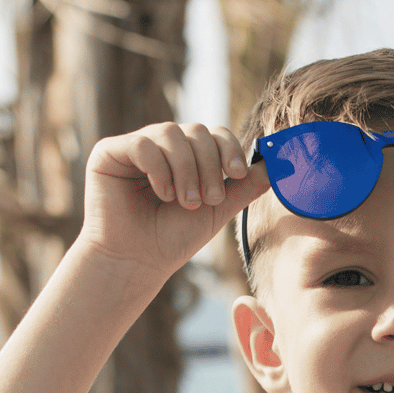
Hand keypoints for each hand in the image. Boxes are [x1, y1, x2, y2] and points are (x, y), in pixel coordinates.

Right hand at [79, 122, 270, 276]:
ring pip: (171, 134)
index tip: (236, 173)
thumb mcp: (218, 210)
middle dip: (207, 166)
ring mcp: (136, 146)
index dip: (228, 148)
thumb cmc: (174, 239)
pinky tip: (163, 194)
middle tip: (208, 200)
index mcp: (187, 155)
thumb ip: (246, 186)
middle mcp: (162, 145)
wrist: (137, 261)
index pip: (214, 133)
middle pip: (196, 130)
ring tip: (184, 202)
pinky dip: (159, 169)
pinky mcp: (110, 152)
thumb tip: (283, 165)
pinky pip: (143, 144)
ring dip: (186, 170)